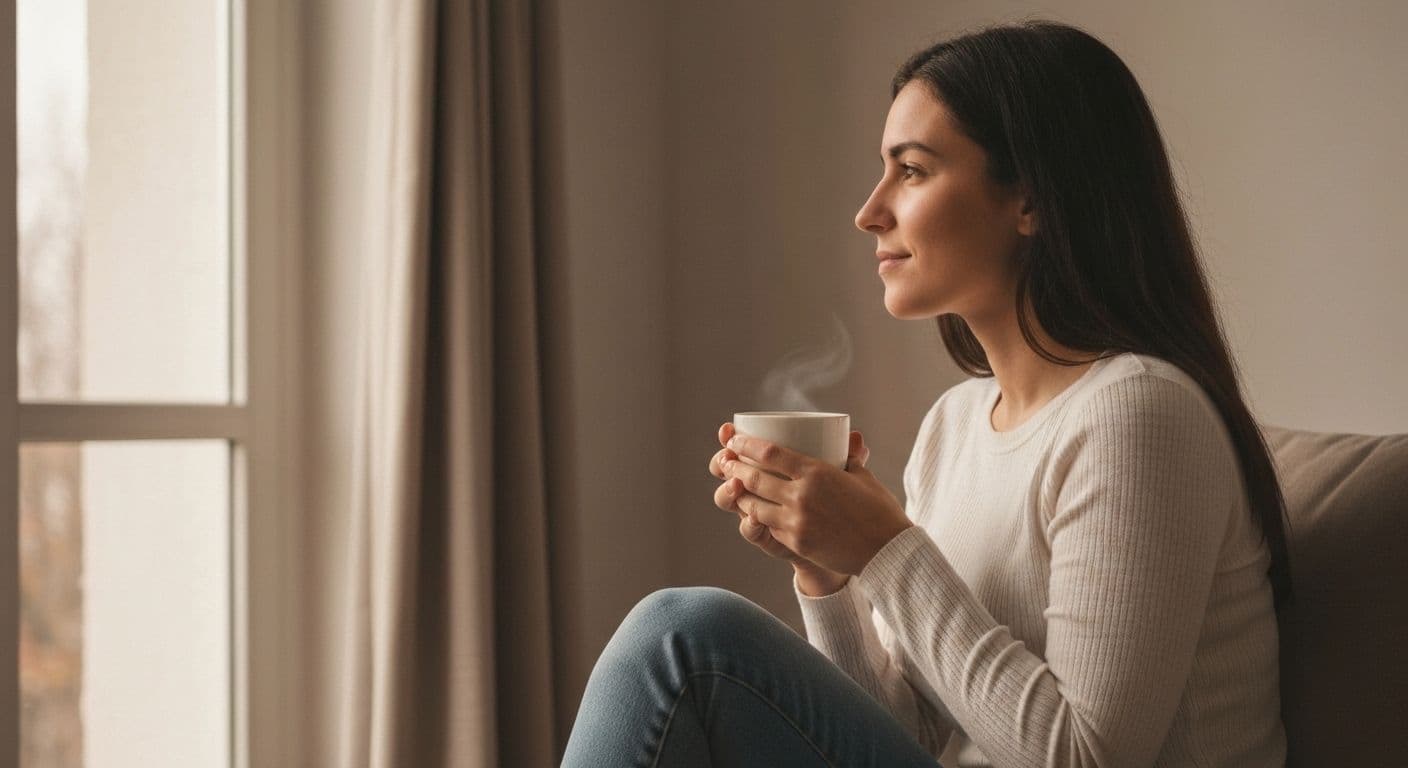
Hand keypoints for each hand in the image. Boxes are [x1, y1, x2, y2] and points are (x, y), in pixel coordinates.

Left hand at [710, 422, 913, 575]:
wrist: (887, 552)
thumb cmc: (879, 510)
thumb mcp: (863, 477)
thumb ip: (850, 457)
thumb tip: (851, 437)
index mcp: (816, 473)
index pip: (769, 453)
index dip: (745, 444)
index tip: (733, 439)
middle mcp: (800, 495)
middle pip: (753, 477)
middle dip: (734, 466)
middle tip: (725, 460)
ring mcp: (795, 521)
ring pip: (753, 505)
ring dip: (738, 493)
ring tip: (731, 484)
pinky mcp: (795, 542)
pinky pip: (767, 526)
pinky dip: (755, 516)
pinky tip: (750, 510)